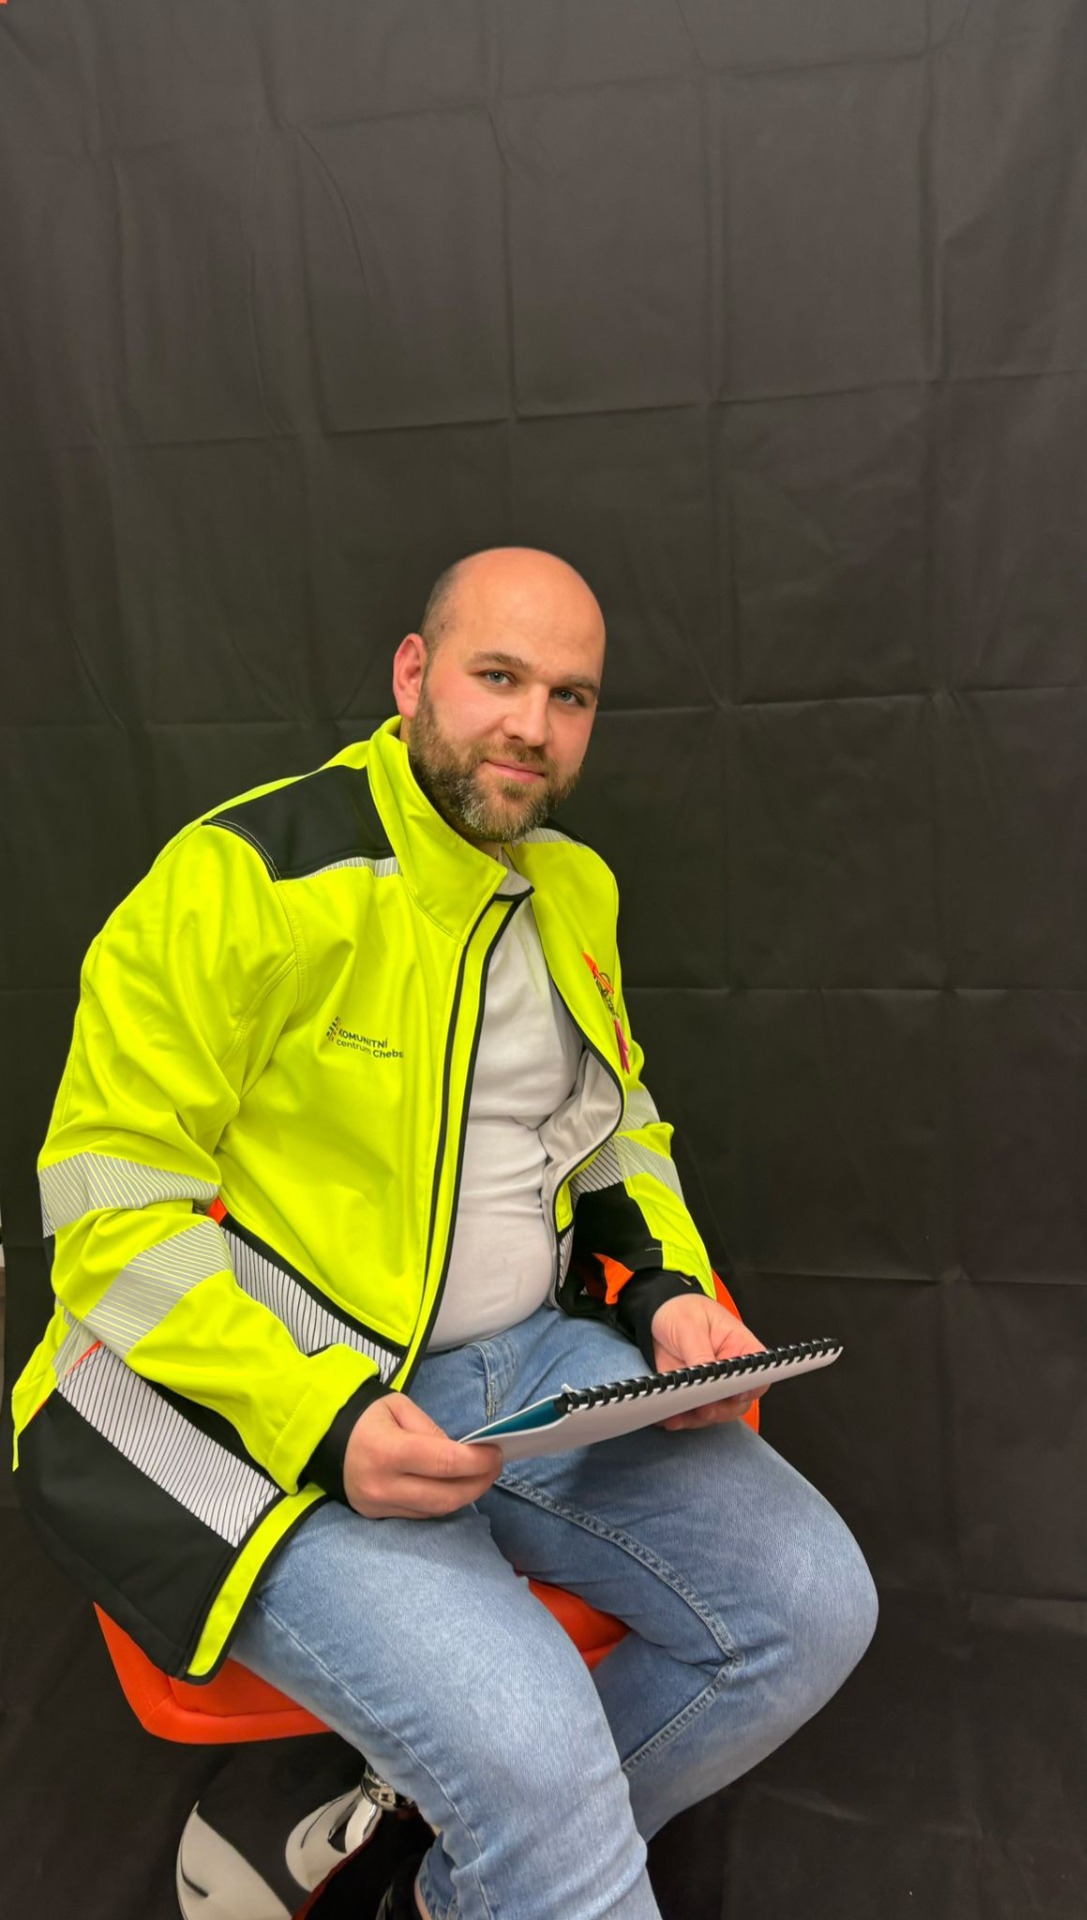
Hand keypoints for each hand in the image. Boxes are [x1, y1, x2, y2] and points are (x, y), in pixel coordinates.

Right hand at [343, 1392, 503, 1518]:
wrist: (324, 1441)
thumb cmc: (365, 1417)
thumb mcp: (399, 1408)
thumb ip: (432, 1430)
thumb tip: (463, 1453)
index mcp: (386, 1452)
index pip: (443, 1463)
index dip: (476, 1461)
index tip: (496, 1453)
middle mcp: (382, 1486)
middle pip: (444, 1497)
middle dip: (478, 1484)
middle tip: (495, 1467)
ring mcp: (378, 1507)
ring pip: (435, 1511)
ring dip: (464, 1496)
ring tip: (480, 1476)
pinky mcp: (378, 1517)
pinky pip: (420, 1514)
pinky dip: (443, 1502)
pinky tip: (455, 1486)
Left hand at [650, 1294, 767, 1431]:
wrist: (657, 1317)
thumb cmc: (683, 1311)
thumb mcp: (690, 1325)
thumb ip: (700, 1353)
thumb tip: (706, 1379)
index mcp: (742, 1348)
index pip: (759, 1374)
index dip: (752, 1388)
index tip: (736, 1395)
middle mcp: (732, 1372)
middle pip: (739, 1402)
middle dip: (720, 1410)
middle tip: (702, 1409)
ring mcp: (713, 1387)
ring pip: (716, 1413)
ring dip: (698, 1419)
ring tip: (677, 1415)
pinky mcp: (693, 1396)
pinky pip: (693, 1415)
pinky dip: (681, 1419)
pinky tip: (668, 1418)